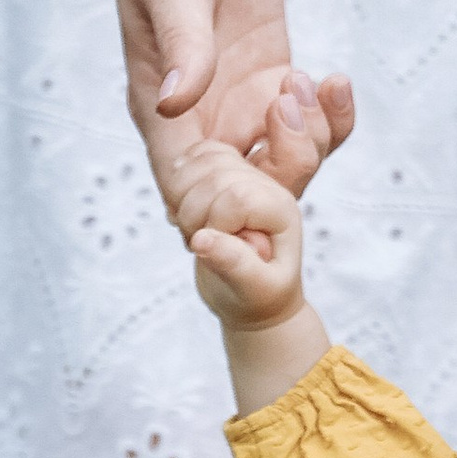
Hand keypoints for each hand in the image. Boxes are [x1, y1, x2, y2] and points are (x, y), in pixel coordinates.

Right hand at [106, 0, 353, 219]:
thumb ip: (184, 44)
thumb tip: (176, 100)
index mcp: (161, 109)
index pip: (188, 190)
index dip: (225, 211)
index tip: (264, 192)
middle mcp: (199, 115)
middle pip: (246, 191)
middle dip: (283, 174)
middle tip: (293, 107)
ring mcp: (238, 97)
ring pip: (285, 164)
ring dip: (311, 142)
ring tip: (309, 79)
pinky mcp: (270, 70)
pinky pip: (308, 124)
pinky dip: (331, 118)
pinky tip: (334, 81)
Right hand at [181, 139, 306, 329]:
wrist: (254, 298)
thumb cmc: (259, 298)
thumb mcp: (252, 290)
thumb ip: (234, 265)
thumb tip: (202, 240)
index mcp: (279, 209)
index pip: (236, 196)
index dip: (212, 223)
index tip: (213, 251)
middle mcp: (264, 186)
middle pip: (213, 174)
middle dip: (194, 215)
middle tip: (203, 247)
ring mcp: (242, 177)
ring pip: (198, 160)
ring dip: (183, 200)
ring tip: (197, 232)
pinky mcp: (221, 175)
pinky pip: (190, 159)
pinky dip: (177, 187)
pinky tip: (186, 216)